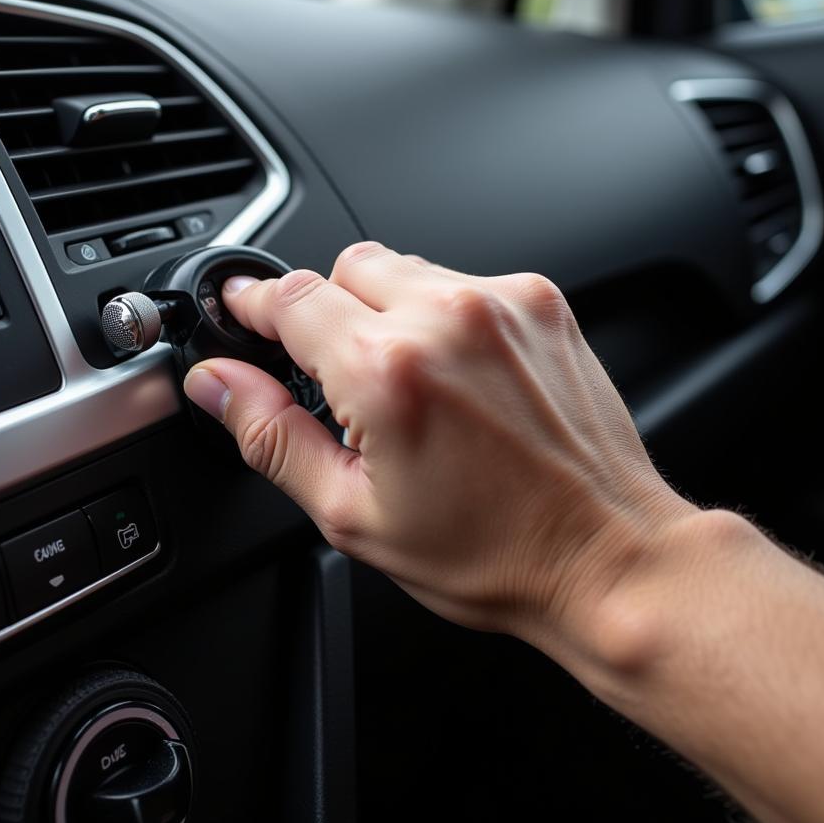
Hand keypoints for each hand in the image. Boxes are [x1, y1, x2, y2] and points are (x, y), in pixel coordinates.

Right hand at [183, 242, 696, 654]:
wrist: (605, 555)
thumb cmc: (493, 553)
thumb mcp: (354, 514)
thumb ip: (271, 436)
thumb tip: (218, 385)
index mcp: (387, 371)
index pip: (291, 297)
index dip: (254, 303)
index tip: (243, 310)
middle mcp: (446, 318)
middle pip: (344, 267)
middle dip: (327, 312)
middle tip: (343, 379)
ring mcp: (501, 303)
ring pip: (403, 268)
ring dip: (386, 310)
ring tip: (412, 387)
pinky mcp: (540, 303)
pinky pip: (461, 279)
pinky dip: (443, 314)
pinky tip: (459, 376)